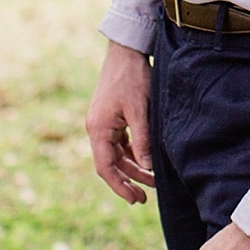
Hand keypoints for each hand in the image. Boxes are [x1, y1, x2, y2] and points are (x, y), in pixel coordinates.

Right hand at [85, 42, 154, 202]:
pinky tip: (146, 161)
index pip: (106, 167)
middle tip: (145, 198)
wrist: (126, 51)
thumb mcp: (140, 110)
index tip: (134, 199)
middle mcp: (97, 129)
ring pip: (117, 154)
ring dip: (133, 168)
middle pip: (111, 163)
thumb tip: (147, 168)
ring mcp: (103, 123)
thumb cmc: (133, 78)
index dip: (119, 186)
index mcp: (98, 129)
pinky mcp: (111, 117)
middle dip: (128, 181)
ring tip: (152, 181)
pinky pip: (120, 143)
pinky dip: (132, 153)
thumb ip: (142, 140)